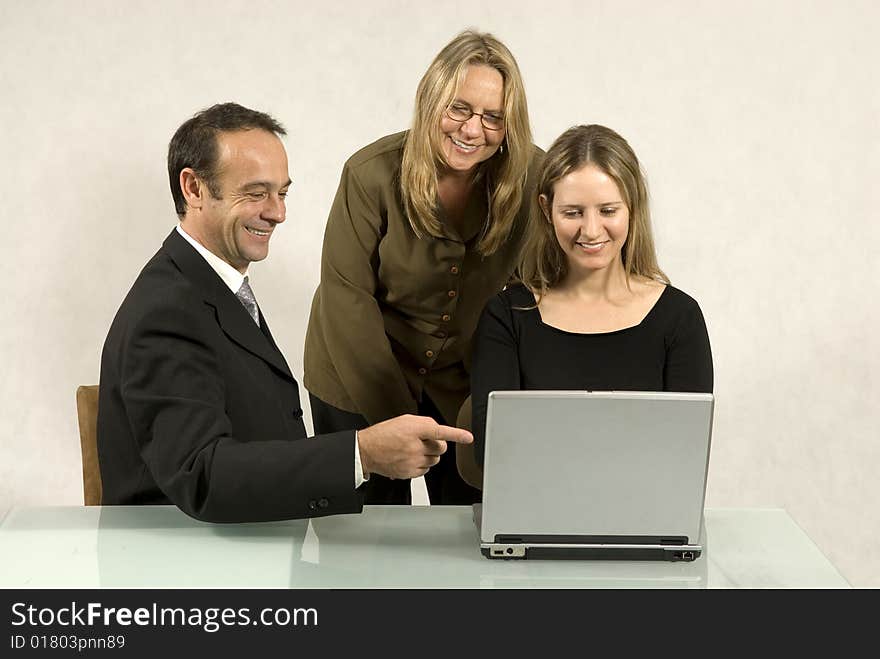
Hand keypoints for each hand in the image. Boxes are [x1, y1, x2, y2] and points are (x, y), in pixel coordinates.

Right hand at [357, 414, 472, 479]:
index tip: (468, 437)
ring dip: (429, 455)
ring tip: (414, 450)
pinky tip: (410, 459)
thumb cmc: (384, 434)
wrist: (367, 450)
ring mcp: (412, 461)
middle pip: (441, 448)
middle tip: (424, 442)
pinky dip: (421, 465)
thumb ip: (424, 424)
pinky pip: (426, 470)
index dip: (456, 434)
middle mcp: (414, 446)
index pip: (439, 431)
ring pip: (435, 461)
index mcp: (413, 429)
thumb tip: (438, 432)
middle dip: (437, 444)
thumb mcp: (404, 420)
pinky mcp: (409, 473)